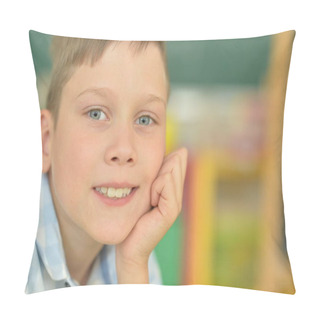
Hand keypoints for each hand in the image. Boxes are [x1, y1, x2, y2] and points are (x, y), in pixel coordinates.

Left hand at [116, 147, 187, 282]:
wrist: (128, 247)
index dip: (165, 157)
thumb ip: (149, 178)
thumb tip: (153, 156)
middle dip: (163, 162)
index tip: (150, 167)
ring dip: (157, 173)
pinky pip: (166, 184)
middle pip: (176, 163)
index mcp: (170, 190)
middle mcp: (175, 195)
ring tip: (148, 192)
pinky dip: (156, 184)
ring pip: (171, 171)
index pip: (175, 161)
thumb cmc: (130, 220)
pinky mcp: (170, 212)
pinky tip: (150, 196)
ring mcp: (174, 204)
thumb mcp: (140, 193)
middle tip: (148, 182)